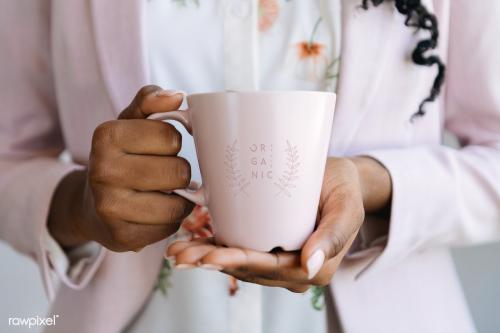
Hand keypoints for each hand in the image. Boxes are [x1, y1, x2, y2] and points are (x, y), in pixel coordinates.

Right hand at [48, 85, 193, 250]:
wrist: (92, 205)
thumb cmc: (120, 158)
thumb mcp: (129, 124)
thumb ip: (151, 101)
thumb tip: (177, 96)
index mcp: (106, 136)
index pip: (171, 137)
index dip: (172, 143)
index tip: (157, 148)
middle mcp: (103, 172)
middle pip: (178, 172)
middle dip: (178, 173)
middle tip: (162, 174)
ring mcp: (110, 207)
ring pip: (178, 204)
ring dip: (178, 199)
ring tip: (161, 194)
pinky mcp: (121, 237)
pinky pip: (169, 227)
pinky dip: (169, 220)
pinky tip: (153, 213)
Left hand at [166, 157, 390, 291]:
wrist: (341, 181)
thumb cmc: (345, 190)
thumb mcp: (346, 206)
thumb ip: (333, 236)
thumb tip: (310, 268)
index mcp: (314, 268)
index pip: (269, 268)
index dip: (237, 262)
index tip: (208, 255)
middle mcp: (294, 270)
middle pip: (248, 268)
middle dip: (212, 262)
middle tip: (180, 254)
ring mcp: (280, 261)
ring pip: (239, 263)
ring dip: (207, 258)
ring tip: (177, 251)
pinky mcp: (270, 247)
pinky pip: (240, 252)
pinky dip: (215, 250)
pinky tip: (191, 245)